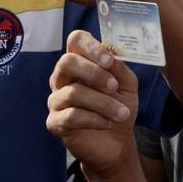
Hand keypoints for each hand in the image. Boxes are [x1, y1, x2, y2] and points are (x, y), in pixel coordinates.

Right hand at [47, 30, 138, 177]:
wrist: (117, 141)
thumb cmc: (119, 106)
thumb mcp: (127, 84)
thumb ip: (119, 68)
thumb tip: (112, 53)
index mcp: (81, 62)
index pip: (75, 40)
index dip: (91, 46)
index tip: (109, 60)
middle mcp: (63, 77)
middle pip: (66, 62)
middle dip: (94, 73)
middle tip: (114, 86)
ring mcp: (56, 99)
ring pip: (73, 92)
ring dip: (103, 103)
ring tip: (122, 113)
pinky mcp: (54, 122)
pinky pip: (71, 116)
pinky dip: (95, 119)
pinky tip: (108, 123)